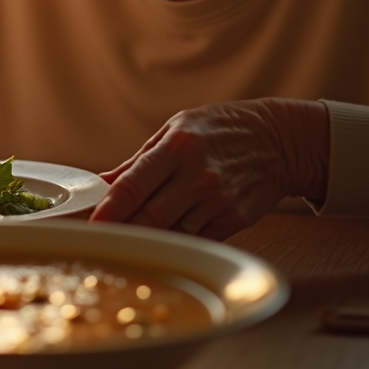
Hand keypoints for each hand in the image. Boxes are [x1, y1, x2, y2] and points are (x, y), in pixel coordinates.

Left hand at [89, 99, 328, 239]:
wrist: (278, 140)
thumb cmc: (221, 129)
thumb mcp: (176, 129)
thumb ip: (138, 161)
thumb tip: (102, 182)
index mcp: (176, 148)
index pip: (132, 187)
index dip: (108, 211)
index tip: (90, 226)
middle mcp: (197, 176)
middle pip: (148, 218)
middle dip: (123, 230)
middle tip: (104, 238)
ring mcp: (218, 201)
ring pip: (171, 233)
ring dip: (151, 236)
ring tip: (135, 235)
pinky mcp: (234, 220)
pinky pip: (195, 239)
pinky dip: (178, 238)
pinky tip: (171, 231)